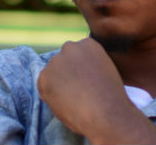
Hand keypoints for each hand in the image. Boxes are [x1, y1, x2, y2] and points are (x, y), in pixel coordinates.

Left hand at [37, 37, 155, 143]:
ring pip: (53, 73)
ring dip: (58, 84)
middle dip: (67, 74)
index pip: (77, 54)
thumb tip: (79, 72)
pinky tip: (66, 103)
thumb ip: (89, 64)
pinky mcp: (44, 77)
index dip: (80, 70)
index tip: (86, 81)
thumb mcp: (106, 70)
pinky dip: (51, 95)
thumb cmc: (111, 97)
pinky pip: (44, 86)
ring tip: (73, 99)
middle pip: (63, 61)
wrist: (105, 112)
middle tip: (77, 91)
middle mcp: (70, 47)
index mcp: (88, 43)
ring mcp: (56, 61)